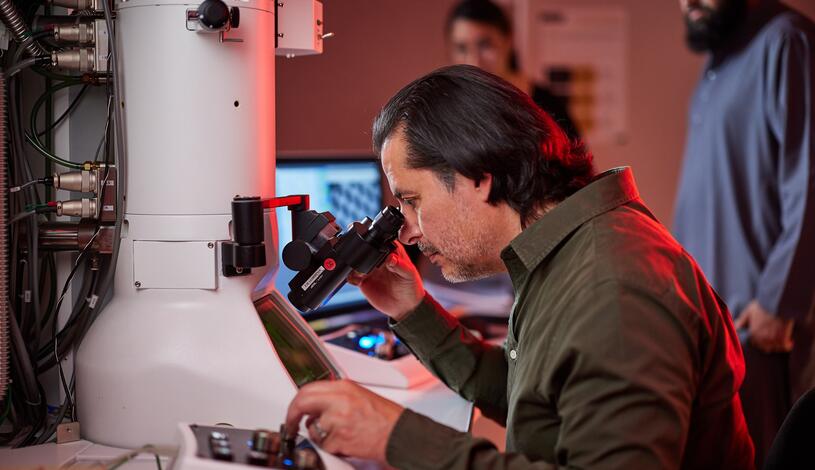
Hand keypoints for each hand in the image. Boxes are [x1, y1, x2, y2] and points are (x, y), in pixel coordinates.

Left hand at [285, 379, 403, 462]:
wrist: (400, 435)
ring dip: (320, 436)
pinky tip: (346, 442)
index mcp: (344, 387)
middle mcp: (339, 400)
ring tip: (340, 434)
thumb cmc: (385, 418)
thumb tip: (314, 404)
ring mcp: (338, 420)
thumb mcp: (359, 396)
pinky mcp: (339, 439)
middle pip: (302, 403)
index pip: (308, 389)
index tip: (292, 411)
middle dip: (293, 417)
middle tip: (291, 426)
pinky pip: (324, 446)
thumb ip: (335, 397)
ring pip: (313, 429)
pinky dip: (332, 448)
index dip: (296, 402)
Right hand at [348, 241, 423, 320]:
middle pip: (364, 250)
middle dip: (360, 254)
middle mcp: (378, 258)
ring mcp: (369, 269)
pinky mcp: (362, 280)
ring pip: (355, 262)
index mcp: (390, 251)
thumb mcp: (408, 274)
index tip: (373, 249)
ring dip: (353, 266)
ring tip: (361, 274)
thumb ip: (399, 265)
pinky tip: (358, 281)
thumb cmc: (410, 287)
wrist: (405, 307)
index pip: (379, 241)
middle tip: (364, 264)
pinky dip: (350, 277)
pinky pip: (351, 276)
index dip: (374, 243)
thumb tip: (391, 258)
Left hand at [734, 300, 793, 352]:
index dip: (761, 341)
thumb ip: (741, 321)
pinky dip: (788, 345)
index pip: (756, 344)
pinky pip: (786, 347)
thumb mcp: (749, 311)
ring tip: (782, 339)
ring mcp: (773, 339)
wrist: (777, 302)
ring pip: (776, 348)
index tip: (767, 337)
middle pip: (766, 348)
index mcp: (753, 333)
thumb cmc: (763, 305)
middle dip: (770, 344)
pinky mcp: (783, 338)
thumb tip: (735, 328)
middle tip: (776, 338)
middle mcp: (762, 338)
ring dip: (779, 345)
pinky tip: (790, 341)